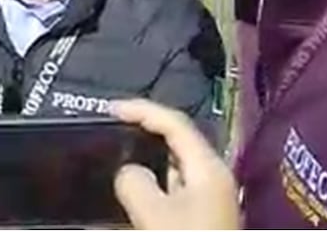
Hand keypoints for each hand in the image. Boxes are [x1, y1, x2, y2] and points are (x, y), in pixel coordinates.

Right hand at [111, 99, 241, 229]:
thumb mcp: (154, 214)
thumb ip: (134, 183)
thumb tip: (128, 171)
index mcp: (208, 167)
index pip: (175, 122)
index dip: (143, 110)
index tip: (113, 108)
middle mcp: (214, 178)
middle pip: (177, 141)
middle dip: (144, 132)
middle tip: (113, 128)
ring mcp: (211, 200)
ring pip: (174, 168)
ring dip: (147, 161)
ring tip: (117, 160)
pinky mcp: (204, 219)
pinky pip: (174, 190)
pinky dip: (153, 185)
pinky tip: (135, 197)